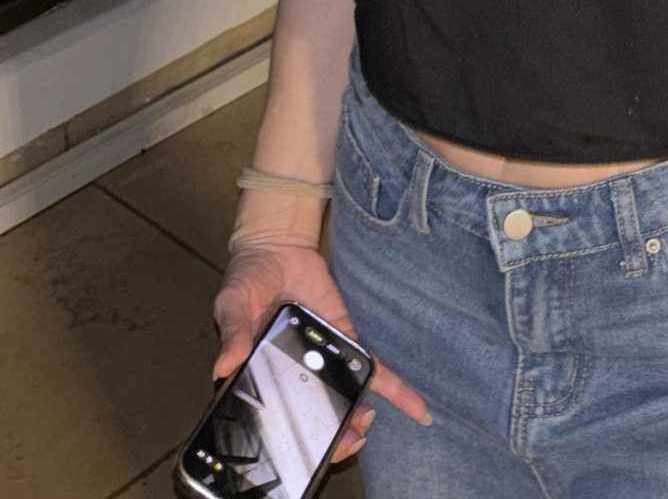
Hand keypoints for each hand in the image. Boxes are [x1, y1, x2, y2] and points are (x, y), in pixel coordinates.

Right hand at [213, 239, 430, 460]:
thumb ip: (233, 332)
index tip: (311, 448)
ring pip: (345, 398)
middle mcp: (295, 374)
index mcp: (263, 374)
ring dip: (360, 417)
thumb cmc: (248, 278)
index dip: (296, 438)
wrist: (277, 246)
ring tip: (367, 424)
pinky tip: (416, 408)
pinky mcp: (344, 338)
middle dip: (335, 434)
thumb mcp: (232, 302)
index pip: (278, 418)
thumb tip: (225, 365)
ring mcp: (322, 359)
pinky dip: (393, 387)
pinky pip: (370, 366)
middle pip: (317, 415)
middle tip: (348, 439)